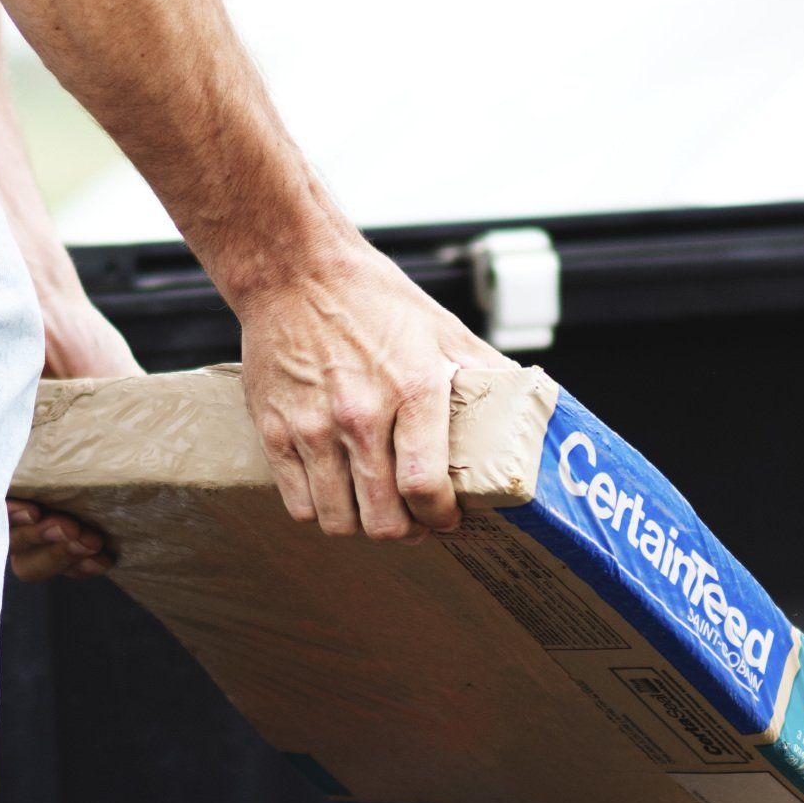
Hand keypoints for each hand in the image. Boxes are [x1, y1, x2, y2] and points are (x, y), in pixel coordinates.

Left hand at [5, 260, 135, 579]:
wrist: (43, 309)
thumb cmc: (83, 347)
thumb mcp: (126, 398)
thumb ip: (145, 433)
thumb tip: (192, 460)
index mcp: (72, 482)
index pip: (70, 549)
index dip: (83, 562)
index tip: (102, 552)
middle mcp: (34, 486)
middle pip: (37, 559)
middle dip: (62, 558)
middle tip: (81, 536)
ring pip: (10, 546)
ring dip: (38, 546)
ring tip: (60, 524)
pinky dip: (6, 520)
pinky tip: (28, 507)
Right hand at [242, 225, 511, 540]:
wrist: (295, 271)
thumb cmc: (373, 300)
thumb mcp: (443, 331)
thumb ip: (487, 375)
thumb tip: (529, 408)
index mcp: (412, 390)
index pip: (425, 486)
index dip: (440, 517)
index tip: (446, 519)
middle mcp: (360, 414)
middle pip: (382, 519)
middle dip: (406, 531)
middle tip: (414, 520)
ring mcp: (312, 426)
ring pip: (338, 520)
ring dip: (362, 525)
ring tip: (373, 507)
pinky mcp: (274, 431)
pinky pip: (298, 503)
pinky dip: (320, 509)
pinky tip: (336, 490)